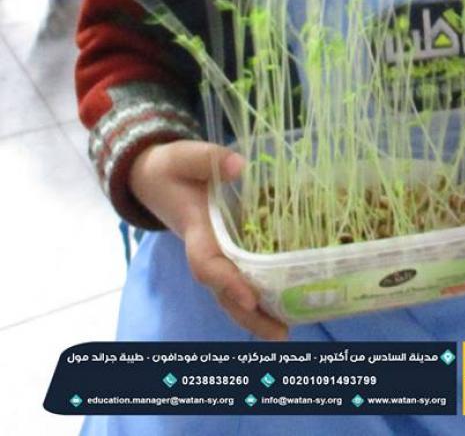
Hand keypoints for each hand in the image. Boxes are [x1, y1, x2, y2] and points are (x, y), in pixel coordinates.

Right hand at [129, 140, 288, 339]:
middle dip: (248, 316)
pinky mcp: (225, 250)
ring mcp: (214, 253)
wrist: (154, 178)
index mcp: (196, 230)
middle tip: (281, 334)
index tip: (250, 298)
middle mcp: (205, 249)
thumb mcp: (185, 155)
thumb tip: (238, 167)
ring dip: (256, 315)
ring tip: (286, 332)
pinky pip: (240, 277)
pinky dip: (259, 296)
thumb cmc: (171, 167)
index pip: (207, 263)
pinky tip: (284, 306)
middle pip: (222, 292)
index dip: (227, 282)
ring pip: (231, 292)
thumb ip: (208, 159)